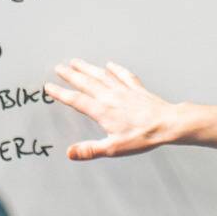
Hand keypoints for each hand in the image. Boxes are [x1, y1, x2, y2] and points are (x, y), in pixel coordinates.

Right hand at [45, 59, 181, 159]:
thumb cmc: (142, 136)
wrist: (167, 124)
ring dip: (88, 68)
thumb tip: (70, 153)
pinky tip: (111, 65)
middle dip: (71, 75)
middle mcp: (110, 97)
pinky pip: (124, 75)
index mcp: (102, 111)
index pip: (76, 100)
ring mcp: (124, 91)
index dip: (61, 93)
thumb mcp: (113, 148)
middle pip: (86, 82)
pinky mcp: (137, 89)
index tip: (49, 87)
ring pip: (102, 75)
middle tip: (59, 68)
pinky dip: (116, 69)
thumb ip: (90, 150)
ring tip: (76, 62)